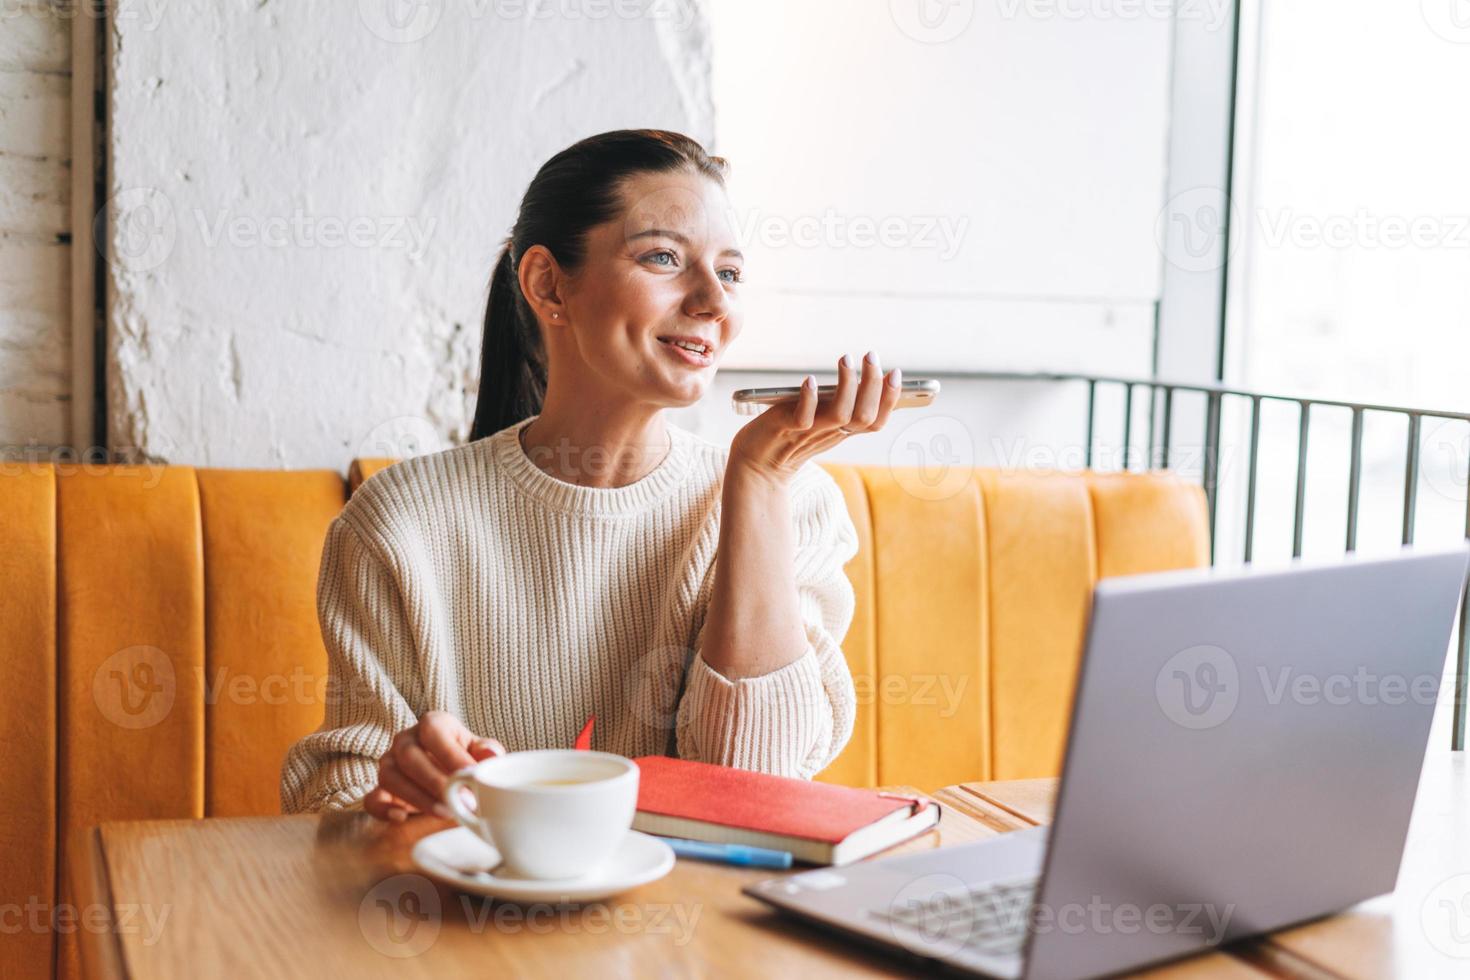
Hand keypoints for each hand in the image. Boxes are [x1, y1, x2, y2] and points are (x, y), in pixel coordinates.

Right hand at [364, 710, 504, 821]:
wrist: (446, 771)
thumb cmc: (464, 757)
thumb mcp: (479, 750)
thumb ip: (487, 752)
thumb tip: (491, 755)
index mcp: (432, 724)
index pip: (433, 733)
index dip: (450, 755)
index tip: (469, 776)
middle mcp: (405, 740)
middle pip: (409, 757)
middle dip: (434, 782)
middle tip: (457, 801)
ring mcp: (389, 764)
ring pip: (390, 777)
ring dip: (417, 798)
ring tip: (444, 813)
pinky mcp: (380, 789)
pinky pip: (371, 798)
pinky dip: (383, 810)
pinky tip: (402, 818)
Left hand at [728, 351, 901, 485]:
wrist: (758, 463)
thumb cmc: (792, 433)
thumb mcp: (822, 419)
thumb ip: (841, 403)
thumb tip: (864, 375)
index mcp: (843, 431)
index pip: (877, 421)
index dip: (890, 399)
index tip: (896, 373)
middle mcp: (831, 433)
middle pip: (864, 416)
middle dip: (873, 384)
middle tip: (871, 356)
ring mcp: (810, 432)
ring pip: (841, 415)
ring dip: (847, 385)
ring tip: (846, 358)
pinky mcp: (787, 429)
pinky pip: (803, 417)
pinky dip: (808, 398)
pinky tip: (809, 379)